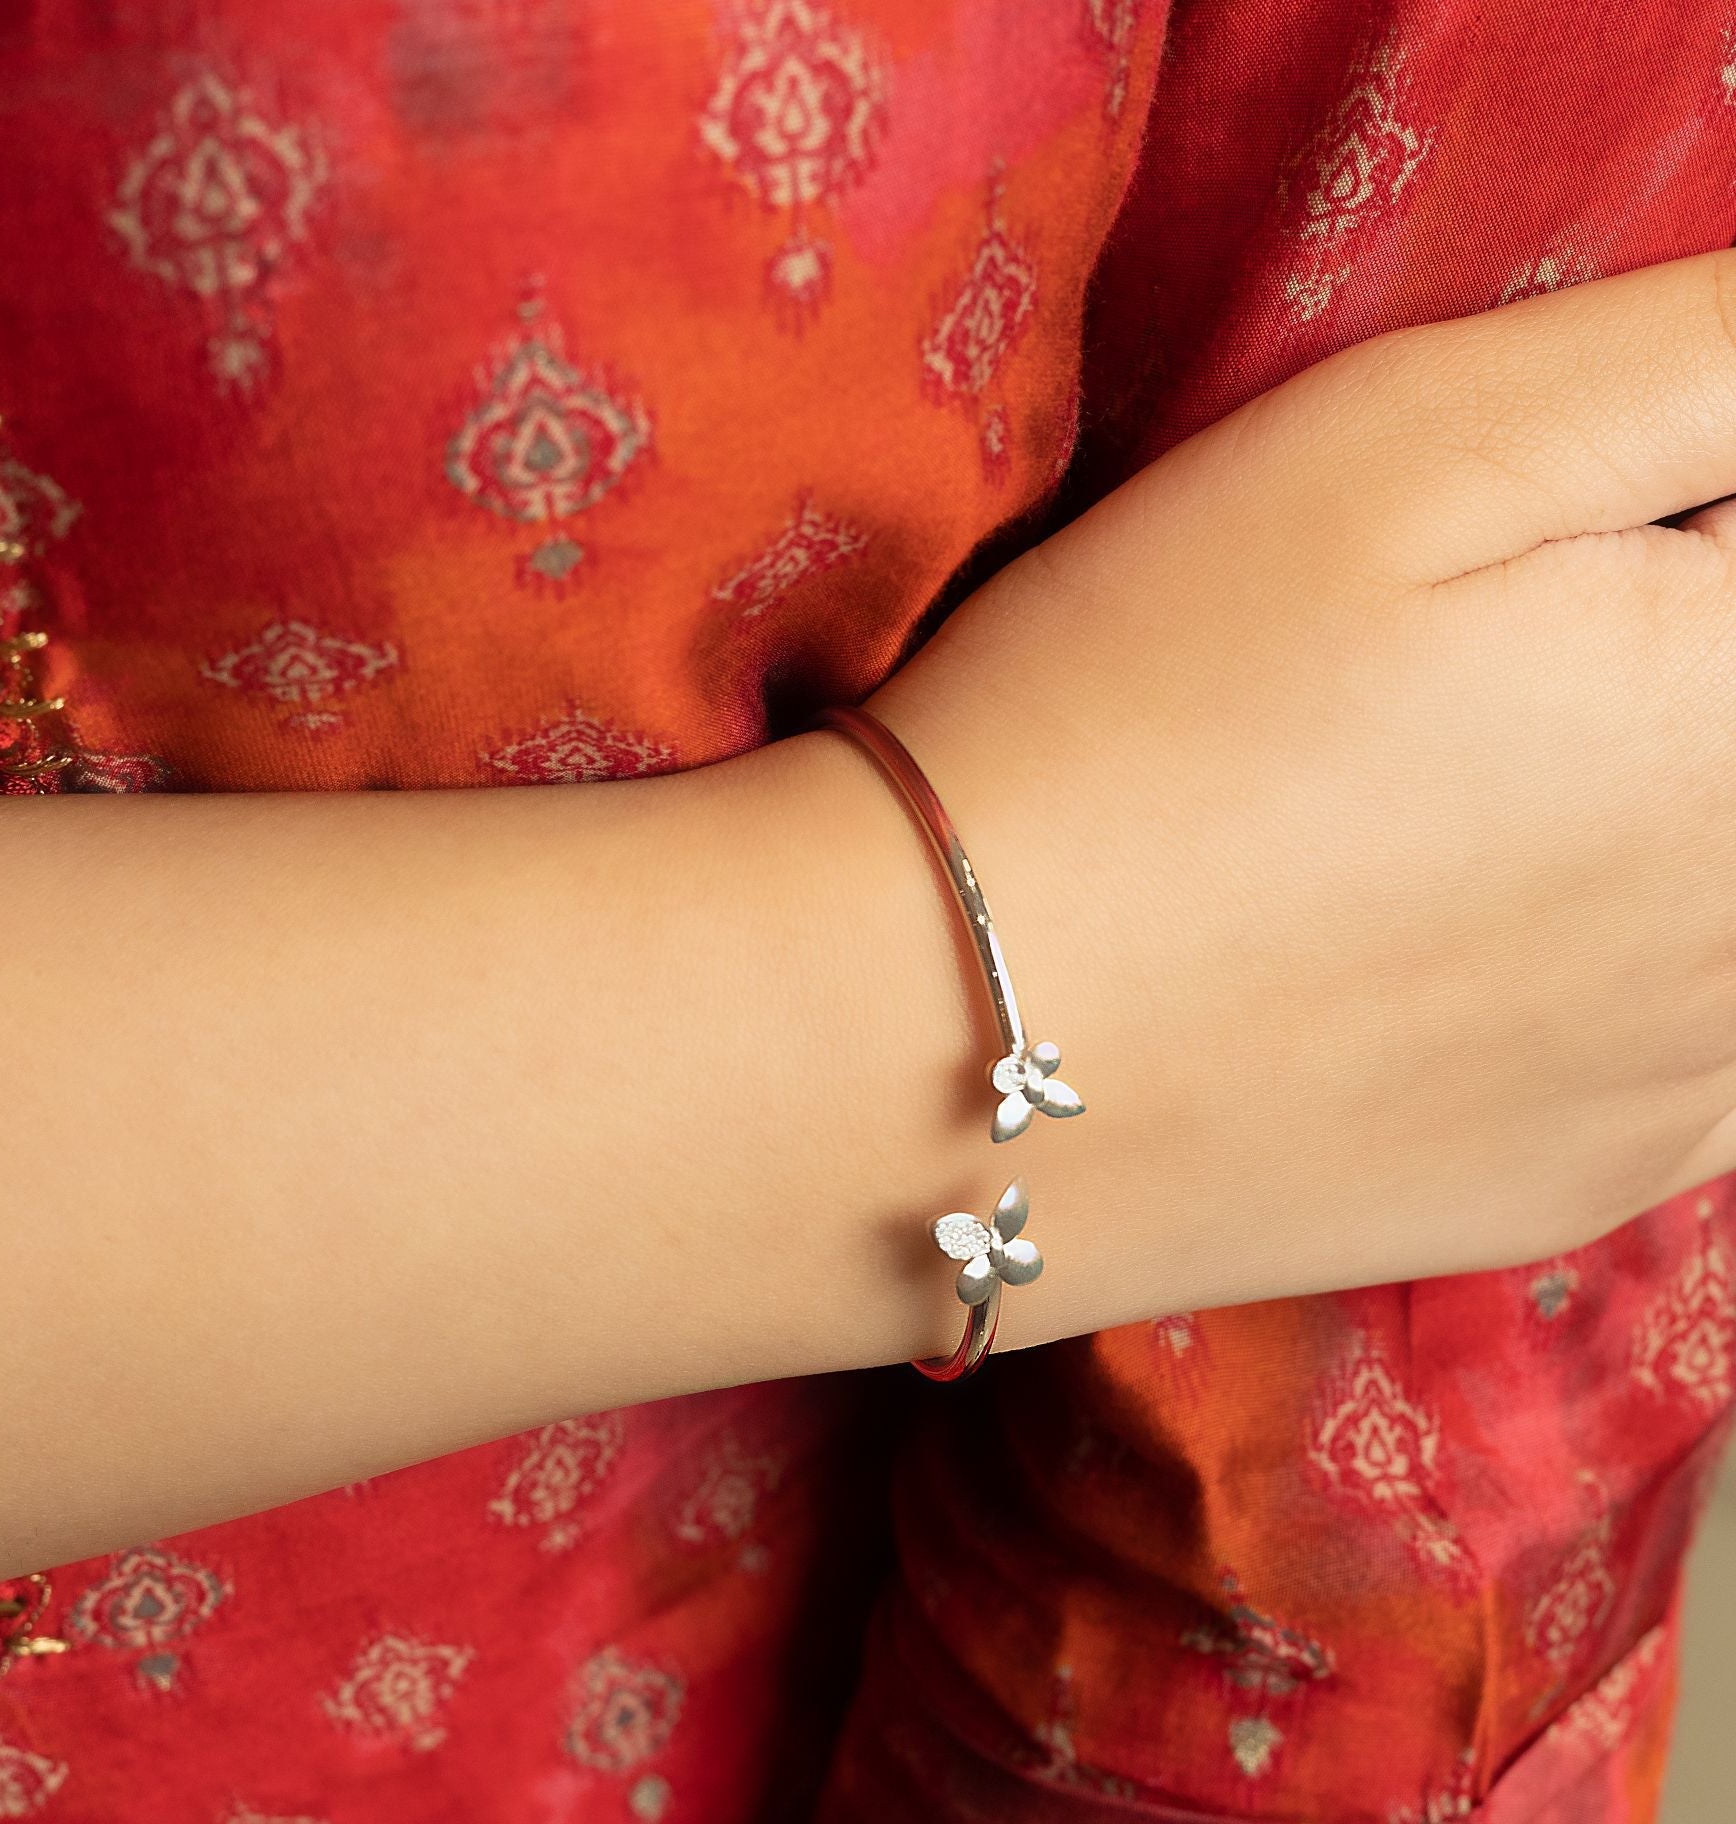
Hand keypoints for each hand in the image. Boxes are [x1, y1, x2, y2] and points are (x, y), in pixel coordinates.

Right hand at [864, 248, 1735, 1336]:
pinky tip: (1448, 942)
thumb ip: (1704, 366)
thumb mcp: (1417, 440)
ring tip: (1427, 802)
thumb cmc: (1144, 710)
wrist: (940, 1039)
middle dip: (1651, 652)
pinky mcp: (1594, 1178)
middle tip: (1442, 668)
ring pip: (1725, 889)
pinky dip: (1612, 968)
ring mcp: (1695, 1082)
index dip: (1660, 513)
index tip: (1525, 540)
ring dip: (1639, 810)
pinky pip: (1689, 1043)